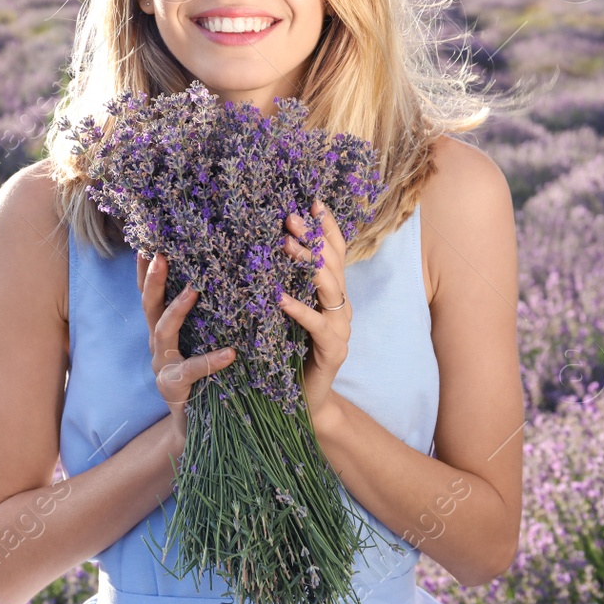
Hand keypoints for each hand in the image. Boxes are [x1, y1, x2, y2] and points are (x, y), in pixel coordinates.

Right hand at [136, 250, 234, 441]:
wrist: (200, 427)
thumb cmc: (207, 379)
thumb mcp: (203, 343)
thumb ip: (206, 318)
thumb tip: (222, 278)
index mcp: (162, 332)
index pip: (150, 295)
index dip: (146, 271)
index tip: (148, 243)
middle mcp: (157, 345)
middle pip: (149, 306)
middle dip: (153, 280)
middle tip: (160, 254)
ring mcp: (162, 366)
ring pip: (162, 332)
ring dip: (176, 308)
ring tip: (193, 290)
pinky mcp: (174, 388)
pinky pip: (192, 370)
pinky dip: (211, 360)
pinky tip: (230, 353)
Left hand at [278, 198, 351, 427]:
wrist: (305, 401)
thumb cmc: (290, 354)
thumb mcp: (286, 314)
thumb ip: (283, 284)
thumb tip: (262, 248)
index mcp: (331, 294)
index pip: (335, 252)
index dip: (326, 227)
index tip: (312, 201)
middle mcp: (341, 306)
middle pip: (333, 263)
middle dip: (313, 237)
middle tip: (289, 217)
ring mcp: (341, 328)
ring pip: (331, 288)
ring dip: (308, 264)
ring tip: (285, 246)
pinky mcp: (333, 350)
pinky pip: (317, 325)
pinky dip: (300, 309)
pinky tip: (281, 298)